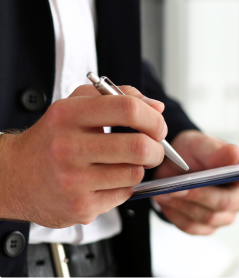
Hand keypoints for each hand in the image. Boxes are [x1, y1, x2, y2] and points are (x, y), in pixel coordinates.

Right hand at [0, 85, 166, 227]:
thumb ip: (119, 97)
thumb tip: (155, 106)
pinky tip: (107, 179)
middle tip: (153, 148)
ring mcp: (73, 181)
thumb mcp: (76, 105)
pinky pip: (124, 194)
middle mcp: (68, 148)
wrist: (13, 176)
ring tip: (124, 163)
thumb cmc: (51, 138)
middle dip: (157, 148)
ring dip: (139, 168)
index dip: (153, 118)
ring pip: (135, 173)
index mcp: (69, 116)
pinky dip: (124, 186)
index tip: (157, 126)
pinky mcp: (79, 207)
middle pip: (139, 146)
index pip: (127, 109)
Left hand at [153, 130, 238, 234]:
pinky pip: (193, 227)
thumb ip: (215, 151)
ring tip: (166, 191)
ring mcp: (226, 214)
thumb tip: (234, 154)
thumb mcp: (200, 144)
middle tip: (180, 186)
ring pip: (210, 217)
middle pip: (231, 203)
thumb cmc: (192, 152)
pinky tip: (167, 200)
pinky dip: (177, 214)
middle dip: (203, 194)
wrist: (170, 167)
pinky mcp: (207, 227)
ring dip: (186, 204)